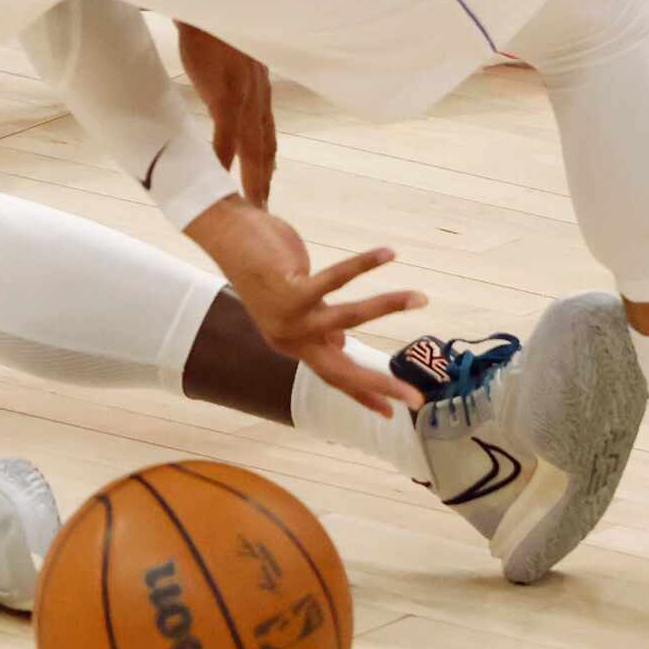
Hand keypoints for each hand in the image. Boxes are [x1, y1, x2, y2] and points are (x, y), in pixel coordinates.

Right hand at [177, 22, 277, 205]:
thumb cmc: (214, 22)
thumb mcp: (230, 52)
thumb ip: (231, 71)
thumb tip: (223, 81)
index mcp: (258, 87)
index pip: (266, 131)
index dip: (267, 158)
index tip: (267, 179)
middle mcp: (257, 96)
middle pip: (264, 147)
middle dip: (264, 180)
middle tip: (264, 210)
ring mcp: (244, 98)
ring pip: (253, 149)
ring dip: (253, 181)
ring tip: (251, 207)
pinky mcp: (226, 96)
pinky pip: (226, 138)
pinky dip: (223, 161)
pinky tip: (220, 178)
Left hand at [185, 198, 425, 414]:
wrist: (227, 236)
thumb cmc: (266, 267)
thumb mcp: (295, 304)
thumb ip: (318, 326)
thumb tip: (343, 344)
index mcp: (293, 343)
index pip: (333, 377)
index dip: (362, 394)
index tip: (391, 413)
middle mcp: (289, 338)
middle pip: (340, 371)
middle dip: (379, 384)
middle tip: (417, 398)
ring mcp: (288, 317)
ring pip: (348, 318)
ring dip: (387, 306)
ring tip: (421, 298)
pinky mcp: (288, 291)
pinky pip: (335, 280)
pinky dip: (364, 265)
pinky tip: (389, 254)